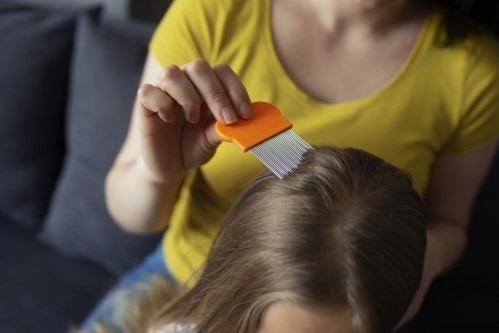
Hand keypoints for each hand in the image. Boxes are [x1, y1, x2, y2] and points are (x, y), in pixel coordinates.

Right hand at [136, 58, 251, 183]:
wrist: (170, 165)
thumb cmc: (194, 146)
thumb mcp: (213, 138)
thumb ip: (224, 128)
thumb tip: (243, 122)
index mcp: (206, 85)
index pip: (222, 71)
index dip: (235, 89)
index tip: (245, 114)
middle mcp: (184, 81)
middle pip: (199, 67)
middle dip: (216, 94)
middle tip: (227, 119)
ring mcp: (163, 90)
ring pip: (172, 73)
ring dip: (188, 97)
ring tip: (194, 120)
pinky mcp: (144, 104)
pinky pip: (148, 92)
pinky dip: (162, 105)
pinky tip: (169, 120)